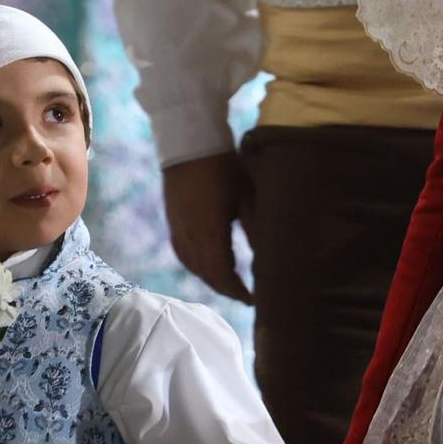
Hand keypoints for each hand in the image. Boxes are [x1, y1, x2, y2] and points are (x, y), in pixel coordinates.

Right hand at [161, 152, 251, 303]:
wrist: (189, 144)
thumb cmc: (224, 166)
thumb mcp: (247, 196)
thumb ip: (256, 229)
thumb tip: (270, 258)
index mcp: (210, 231)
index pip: (222, 273)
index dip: (237, 291)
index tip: (254, 299)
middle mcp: (190, 236)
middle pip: (206, 274)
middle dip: (226, 289)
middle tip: (246, 297)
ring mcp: (178, 229)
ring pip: (192, 266)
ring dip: (211, 279)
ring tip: (229, 284)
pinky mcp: (173, 222)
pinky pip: (183, 254)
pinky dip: (196, 266)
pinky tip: (207, 265)